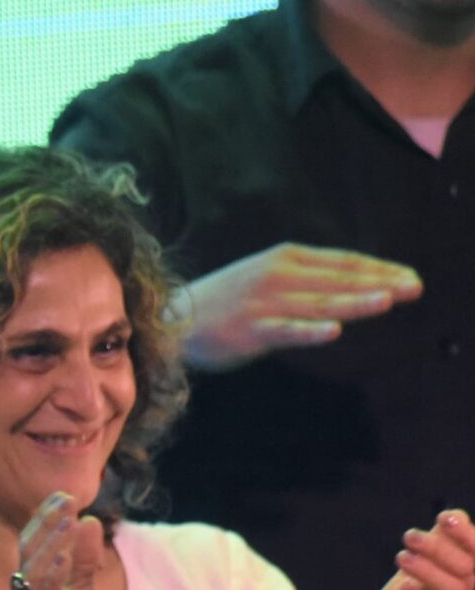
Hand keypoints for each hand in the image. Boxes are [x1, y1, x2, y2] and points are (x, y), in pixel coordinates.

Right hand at [12, 492, 113, 589]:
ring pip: (34, 574)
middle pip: (30, 554)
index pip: (34, 546)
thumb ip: (85, 561)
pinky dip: (53, 578)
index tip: (64, 494)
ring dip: (52, 545)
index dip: (46, 519)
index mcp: (36, 589)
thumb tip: (89, 521)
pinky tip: (66, 558)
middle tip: (66, 498)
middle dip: (47, 524)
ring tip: (69, 521)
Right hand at [178, 244, 420, 370]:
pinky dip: (310, 332)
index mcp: (285, 258)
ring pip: (319, 304)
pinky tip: (334, 332)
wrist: (174, 319)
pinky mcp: (250, 331)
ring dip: (355, 302)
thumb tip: (355, 283)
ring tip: (387, 301)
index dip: (378, 268)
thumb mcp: (267, 276)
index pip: (342, 262)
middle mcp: (277, 276)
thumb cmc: (227, 300)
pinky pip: (286, 331)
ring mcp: (264, 304)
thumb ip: (307, 278)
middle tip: (414, 288)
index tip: (409, 277)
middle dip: (379, 283)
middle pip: (337, 281)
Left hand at [357, 510, 474, 589]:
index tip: (445, 517)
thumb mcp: (406, 580)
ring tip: (401, 558)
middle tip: (409, 536)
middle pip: (469, 573)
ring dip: (431, 572)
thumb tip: (449, 517)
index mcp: (463, 589)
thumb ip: (427, 555)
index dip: (468, 537)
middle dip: (442, 549)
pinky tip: (407, 589)